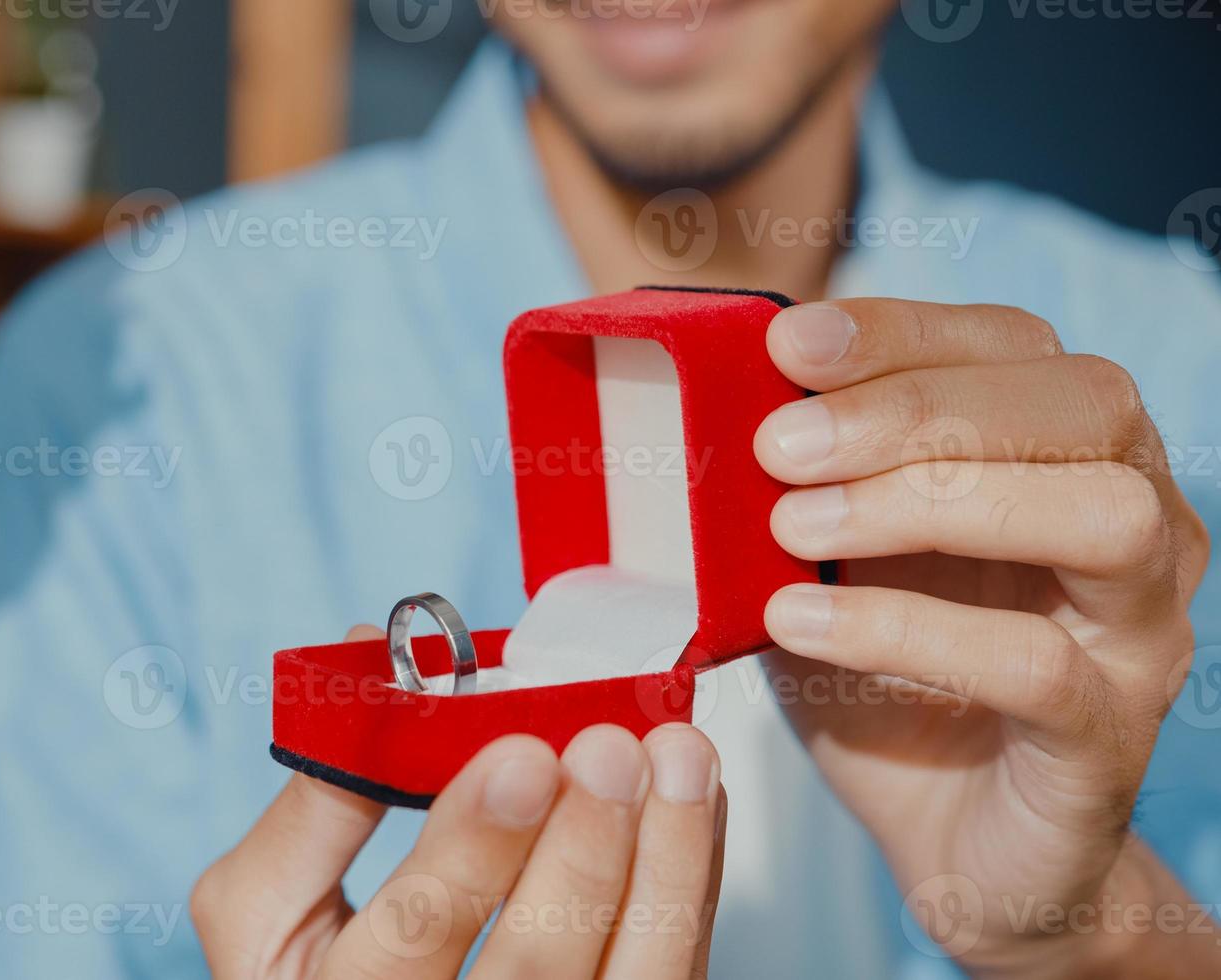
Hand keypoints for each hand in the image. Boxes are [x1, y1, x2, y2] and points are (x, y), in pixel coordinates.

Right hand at [194, 630, 727, 978]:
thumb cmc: (308, 976)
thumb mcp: (265, 910)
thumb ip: (316, 800)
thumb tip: (375, 658)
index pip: (414, 936)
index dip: (472, 848)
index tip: (520, 757)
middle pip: (536, 968)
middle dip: (582, 850)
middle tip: (610, 748)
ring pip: (632, 979)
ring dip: (666, 862)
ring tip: (680, 761)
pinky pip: (670, 973)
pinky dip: (689, 882)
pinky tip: (691, 802)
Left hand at [754, 300, 1213, 976]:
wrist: (957, 847)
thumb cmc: (886, 682)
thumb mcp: (824, 561)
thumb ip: (795, 482)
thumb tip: (708, 398)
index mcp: (1068, 455)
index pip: (1017, 345)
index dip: (904, 330)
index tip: (786, 343)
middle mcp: (1136, 522)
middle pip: (1086, 403)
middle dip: (916, 408)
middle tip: (780, 446)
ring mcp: (1138, 631)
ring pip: (1100, 515)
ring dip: (931, 501)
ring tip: (794, 524)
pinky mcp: (1110, 736)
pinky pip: (1036, 663)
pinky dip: (906, 629)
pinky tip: (800, 620)